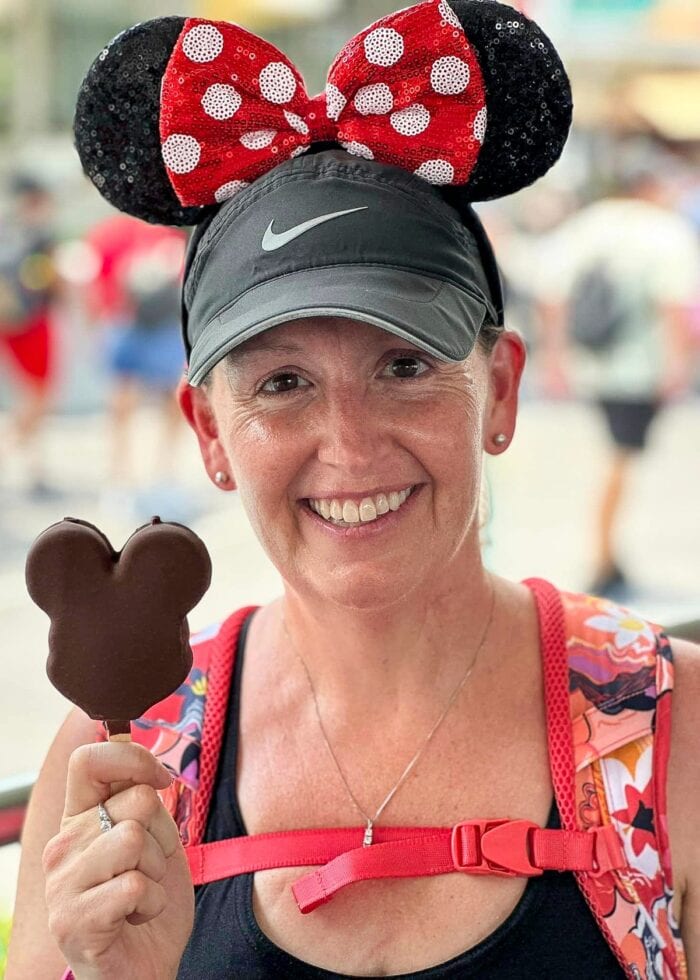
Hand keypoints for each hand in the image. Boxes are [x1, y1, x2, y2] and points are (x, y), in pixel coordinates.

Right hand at [43, 742, 193, 979]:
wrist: (144, 969)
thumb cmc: (148, 902)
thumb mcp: (155, 841)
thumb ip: (145, 803)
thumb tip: (146, 763)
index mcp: (79, 819)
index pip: (88, 760)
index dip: (133, 758)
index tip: (160, 781)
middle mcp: (62, 846)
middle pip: (135, 801)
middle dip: (162, 835)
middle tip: (151, 868)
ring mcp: (62, 884)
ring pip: (133, 839)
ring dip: (157, 871)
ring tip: (141, 893)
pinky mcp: (73, 921)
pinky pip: (134, 885)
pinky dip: (151, 903)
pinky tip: (135, 917)